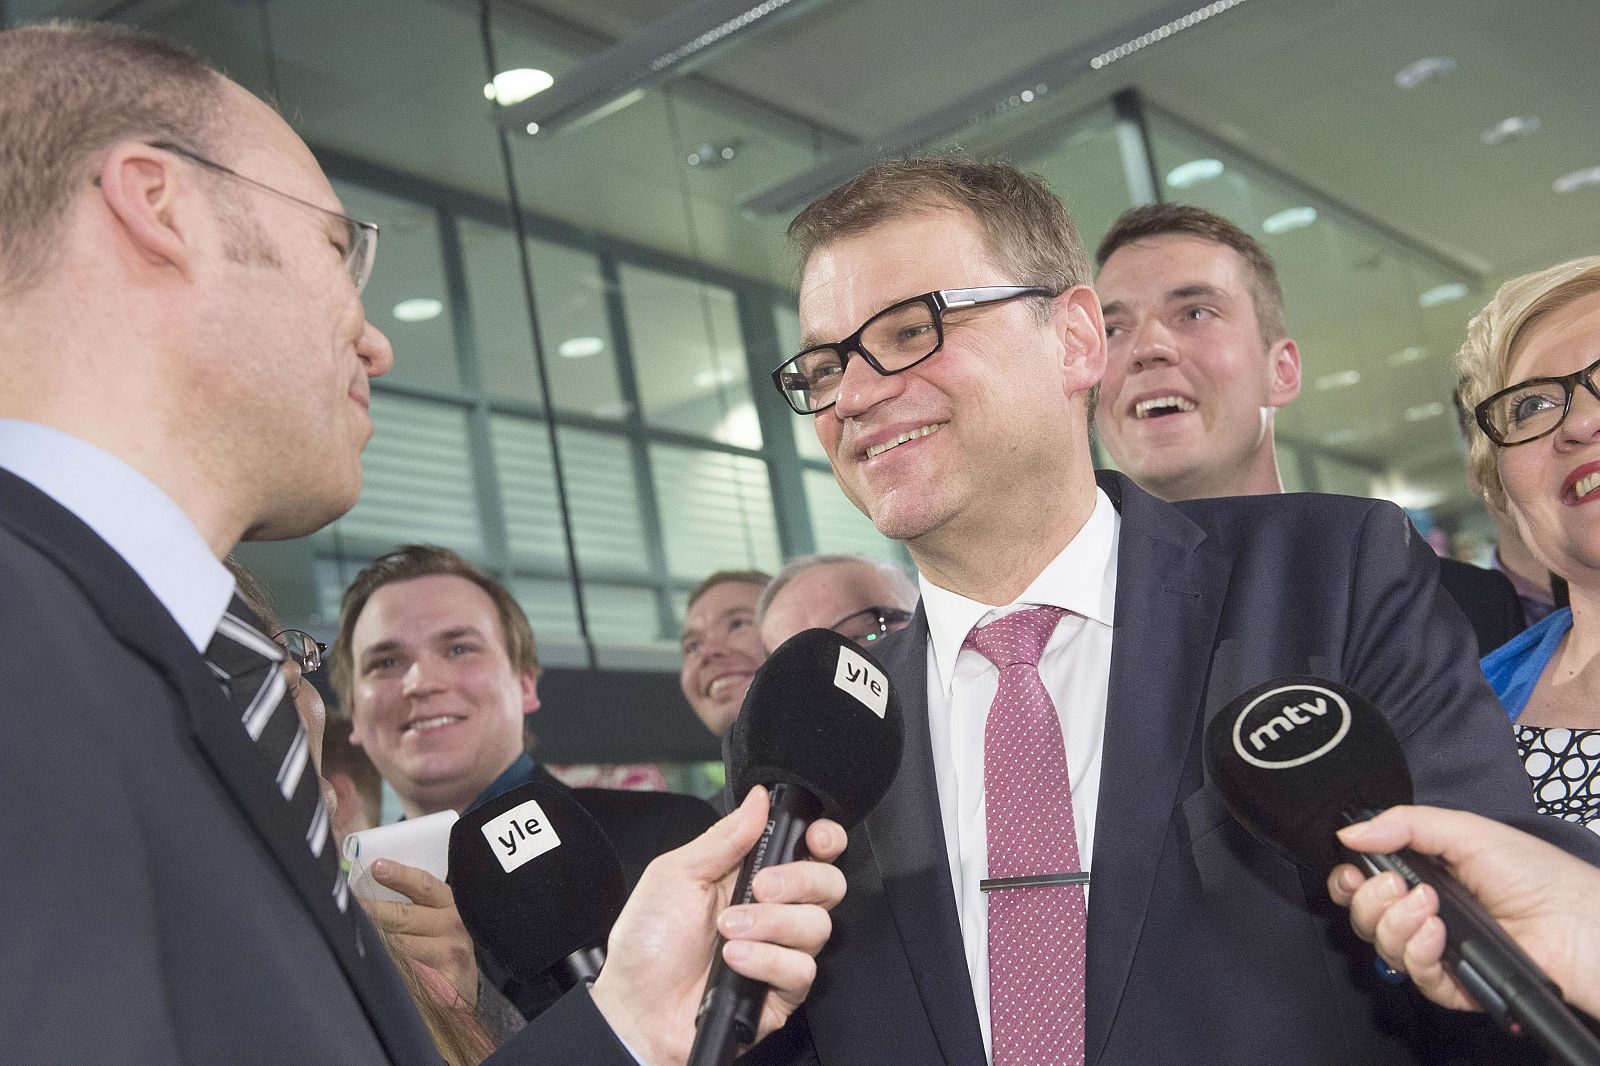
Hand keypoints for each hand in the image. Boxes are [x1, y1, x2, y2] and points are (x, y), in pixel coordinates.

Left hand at [360, 859, 479, 1008]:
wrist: (460, 980)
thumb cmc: (439, 941)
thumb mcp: (433, 913)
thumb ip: (408, 896)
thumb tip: (371, 875)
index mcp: (448, 902)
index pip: (423, 884)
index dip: (399, 875)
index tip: (377, 868)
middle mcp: (452, 924)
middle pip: (403, 915)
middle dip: (371, 910)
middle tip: (349, 904)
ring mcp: (449, 952)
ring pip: (398, 944)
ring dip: (374, 940)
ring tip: (352, 934)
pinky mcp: (444, 979)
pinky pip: (405, 970)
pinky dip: (387, 966)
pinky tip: (374, 964)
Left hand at [589, 786, 847, 1064]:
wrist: (636, 1008)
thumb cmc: (649, 941)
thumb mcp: (676, 874)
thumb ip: (724, 837)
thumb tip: (758, 799)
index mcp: (751, 874)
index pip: (811, 849)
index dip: (824, 839)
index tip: (814, 839)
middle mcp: (774, 910)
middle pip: (828, 883)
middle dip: (799, 879)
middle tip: (760, 887)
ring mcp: (780, 950)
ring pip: (818, 926)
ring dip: (771, 924)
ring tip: (728, 930)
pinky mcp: (782, 991)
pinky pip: (802, 969)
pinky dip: (766, 961)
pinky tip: (733, 961)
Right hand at [1327, 805, 1599, 1016]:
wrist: (1580, 922)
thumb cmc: (1537, 874)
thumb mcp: (1467, 831)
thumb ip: (1405, 824)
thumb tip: (1350, 833)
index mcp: (1422, 875)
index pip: (1364, 883)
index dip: (1347, 881)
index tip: (1350, 872)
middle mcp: (1424, 914)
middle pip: (1364, 917)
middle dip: (1369, 900)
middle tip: (1397, 886)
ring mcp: (1438, 950)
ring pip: (1383, 948)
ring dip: (1396, 925)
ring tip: (1430, 908)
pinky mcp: (1456, 984)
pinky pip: (1416, 976)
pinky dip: (1419, 954)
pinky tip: (1439, 934)